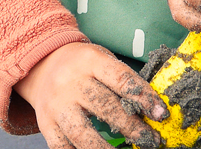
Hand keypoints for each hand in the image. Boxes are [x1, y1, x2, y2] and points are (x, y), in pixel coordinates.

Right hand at [14, 42, 168, 148]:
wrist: (40, 65)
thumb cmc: (82, 66)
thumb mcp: (101, 60)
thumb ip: (122, 82)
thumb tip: (153, 111)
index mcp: (89, 61)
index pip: (121, 79)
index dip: (144, 97)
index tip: (160, 114)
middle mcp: (70, 82)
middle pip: (104, 107)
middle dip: (132, 127)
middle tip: (151, 140)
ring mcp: (56, 106)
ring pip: (82, 133)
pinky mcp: (46, 124)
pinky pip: (63, 147)